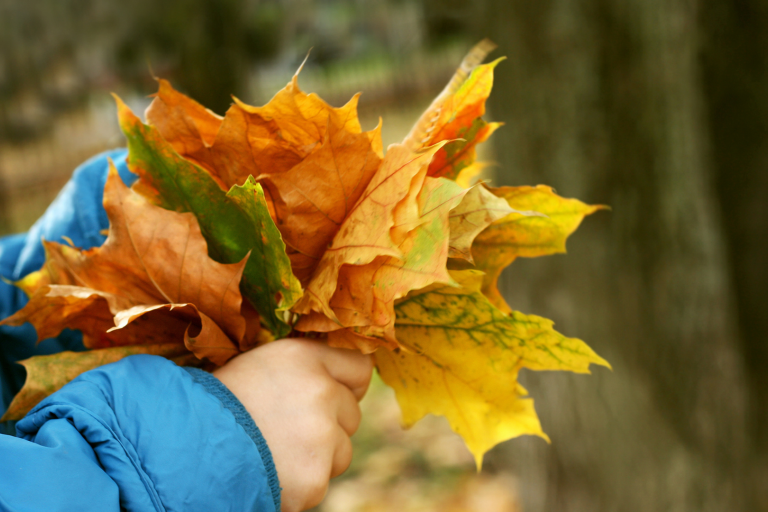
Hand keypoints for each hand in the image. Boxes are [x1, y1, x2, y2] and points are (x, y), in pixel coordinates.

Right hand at [213, 338, 373, 511]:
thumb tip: (343, 378)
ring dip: (320, 454)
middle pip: (352, 412)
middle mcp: (319, 391)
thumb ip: (305, 367)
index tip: (331, 394)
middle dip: (330, 423)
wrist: (181, 450)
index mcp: (303, 357)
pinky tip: (272, 471)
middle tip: (286, 427)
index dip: (345, 384)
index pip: (359, 368)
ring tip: (275, 450)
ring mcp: (321, 437)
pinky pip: (323, 479)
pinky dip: (303, 481)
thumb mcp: (261, 365)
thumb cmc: (219, 404)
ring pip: (343, 449)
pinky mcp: (315, 478)